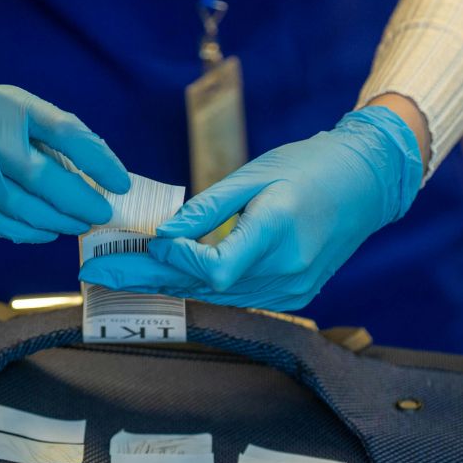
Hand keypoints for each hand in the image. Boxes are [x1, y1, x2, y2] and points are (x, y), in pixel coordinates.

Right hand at [0, 63, 129, 242]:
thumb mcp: (23, 110)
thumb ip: (61, 135)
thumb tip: (105, 172)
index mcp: (9, 106)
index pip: (62, 131)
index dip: (97, 159)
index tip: (121, 184)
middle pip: (41, 177)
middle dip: (79, 201)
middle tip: (102, 213)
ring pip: (21, 207)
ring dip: (58, 221)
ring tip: (80, 223)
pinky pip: (0, 224)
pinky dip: (30, 232)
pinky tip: (49, 231)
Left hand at [78, 106, 422, 309]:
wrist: (366, 184)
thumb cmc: (310, 166)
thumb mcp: (254, 176)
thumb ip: (208, 210)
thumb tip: (161, 235)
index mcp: (277, 233)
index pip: (214, 269)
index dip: (174, 261)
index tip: (143, 243)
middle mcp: (285, 271)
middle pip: (204, 288)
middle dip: (147, 277)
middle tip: (96, 271)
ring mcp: (291, 289)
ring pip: (215, 296)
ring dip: (169, 284)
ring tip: (120, 273)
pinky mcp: (292, 294)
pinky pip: (235, 296)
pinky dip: (200, 285)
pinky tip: (167, 275)